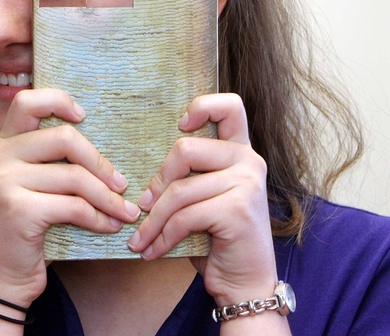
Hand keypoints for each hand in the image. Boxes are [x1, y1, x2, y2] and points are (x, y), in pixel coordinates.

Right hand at [0, 89, 140, 307]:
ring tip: (125, 211)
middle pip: (64, 138)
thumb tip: (102, 148)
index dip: (59, 100)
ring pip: (75, 176)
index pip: (27, 101)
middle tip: (122, 183)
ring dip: (108, 197)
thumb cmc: (24, 231)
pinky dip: (99, 217)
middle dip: (100, 162)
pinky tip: (109, 226)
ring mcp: (5, 182)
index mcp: (3, 145)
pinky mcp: (18, 210)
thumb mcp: (30, 187)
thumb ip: (49, 161)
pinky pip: (74, 206)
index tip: (84, 116)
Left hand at [126, 93, 277, 305]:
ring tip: (140, 239)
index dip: (202, 106)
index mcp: (241, 151)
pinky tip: (152, 250)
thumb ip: (189, 174)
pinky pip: (183, 217)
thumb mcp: (203, 198)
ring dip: (152, 220)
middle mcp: (249, 161)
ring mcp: (247, 184)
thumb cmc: (216, 240)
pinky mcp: (237, 210)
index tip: (180, 125)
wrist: (244, 284)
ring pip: (179, 190)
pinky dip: (162, 237)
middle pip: (185, 150)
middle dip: (157, 183)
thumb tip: (142, 170)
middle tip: (143, 207)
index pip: (230, 106)